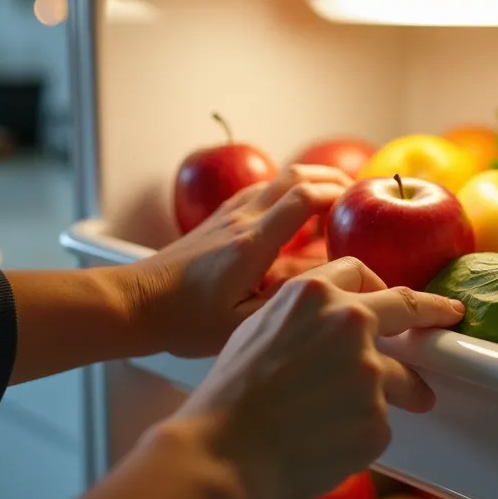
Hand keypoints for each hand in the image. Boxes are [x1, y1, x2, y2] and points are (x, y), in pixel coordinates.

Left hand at [120, 164, 352, 357]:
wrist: (135, 304)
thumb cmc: (186, 321)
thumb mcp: (244, 321)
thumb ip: (288, 296)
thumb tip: (325, 274)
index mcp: (253, 243)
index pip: (304, 199)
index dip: (339, 195)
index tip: (362, 203)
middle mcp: (241, 219)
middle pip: (295, 176)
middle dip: (333, 178)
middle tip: (360, 192)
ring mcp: (227, 215)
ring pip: (277, 179)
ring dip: (311, 180)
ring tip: (337, 195)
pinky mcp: (216, 220)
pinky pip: (260, 191)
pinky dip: (287, 190)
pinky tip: (294, 208)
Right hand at [166, 257, 464, 498]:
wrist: (223, 453)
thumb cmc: (229, 397)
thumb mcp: (257, 329)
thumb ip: (303, 316)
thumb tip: (327, 323)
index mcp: (315, 293)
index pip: (363, 274)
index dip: (379, 289)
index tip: (396, 297)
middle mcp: (350, 323)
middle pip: (407, 306)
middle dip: (434, 311)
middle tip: (449, 317)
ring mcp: (368, 371)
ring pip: (398, 378)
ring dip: (404, 389)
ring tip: (400, 403)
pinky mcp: (377, 418)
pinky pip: (379, 422)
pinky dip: (361, 431)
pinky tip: (329, 441)